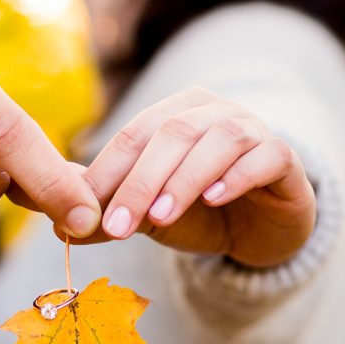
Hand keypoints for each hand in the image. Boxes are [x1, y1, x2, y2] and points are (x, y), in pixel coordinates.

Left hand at [69, 88, 315, 267]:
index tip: (82, 212)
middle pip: (172, 134)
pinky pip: (267, 156)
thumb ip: (109, 211)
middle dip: (139, 181)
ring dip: (185, 178)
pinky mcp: (286, 158)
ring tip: (160, 216)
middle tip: (116, 226)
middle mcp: (214, 112)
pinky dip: (239, 175)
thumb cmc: (198, 212)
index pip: (134, 135)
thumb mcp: (147, 214)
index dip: (106, 172)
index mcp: (175, 114)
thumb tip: (58, 225)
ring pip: (220, 140)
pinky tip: (215, 198)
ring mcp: (254, 130)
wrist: (259, 230)